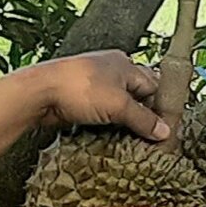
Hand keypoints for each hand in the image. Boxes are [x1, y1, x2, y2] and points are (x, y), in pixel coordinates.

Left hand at [34, 51, 166, 140]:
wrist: (40, 93)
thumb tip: (163, 131)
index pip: (154, 86)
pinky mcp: (81, 100)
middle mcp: (111, 72)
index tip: (165, 129)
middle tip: (150, 138)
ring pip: (119, 107)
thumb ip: (143, 119)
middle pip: (137, 97)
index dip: (160, 107)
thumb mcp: (118, 105)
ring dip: (125, 123)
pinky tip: (112, 137)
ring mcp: (94, 86)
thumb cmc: (79, 88)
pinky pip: (102, 114)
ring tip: (133, 141)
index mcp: (124, 65)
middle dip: (143, 116)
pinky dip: (108, 125)